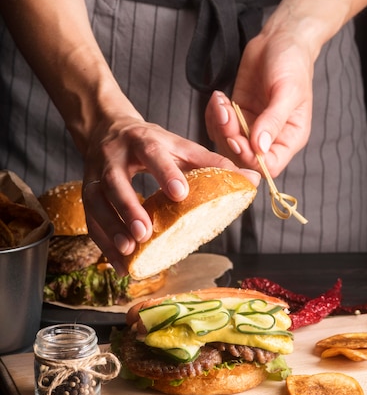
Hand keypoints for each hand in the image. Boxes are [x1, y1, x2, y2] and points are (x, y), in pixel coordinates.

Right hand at [81, 108, 259, 273]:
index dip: (165, 172)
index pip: (152, 153)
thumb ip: (211, 162)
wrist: (107, 130)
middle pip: (115, 180)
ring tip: (129, 251)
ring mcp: (94, 175)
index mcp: (142, 140)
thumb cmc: (151, 143)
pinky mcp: (85, 193)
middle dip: (127, 207)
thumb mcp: (179, 146)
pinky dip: (103, 243)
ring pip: (95, 202)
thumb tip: (252, 178)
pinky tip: (120, 263)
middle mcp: (113, 156)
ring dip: (110, 228)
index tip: (180, 195)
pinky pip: (90, 221)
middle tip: (144, 233)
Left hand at [205, 17, 315, 177]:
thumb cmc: (292, 63)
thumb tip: (260, 147)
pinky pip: (219, 126)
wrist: (280, 39)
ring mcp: (252, 126)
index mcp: (290, 137)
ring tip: (221, 101)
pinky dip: (214, 115)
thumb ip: (273, 121)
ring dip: (219, 125)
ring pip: (227, 142)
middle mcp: (270, 136)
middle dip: (229, 138)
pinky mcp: (238, 113)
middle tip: (225, 114)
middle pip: (243, 157)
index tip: (237, 139)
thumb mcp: (287, 91)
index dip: (250, 159)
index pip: (270, 165)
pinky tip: (219, 98)